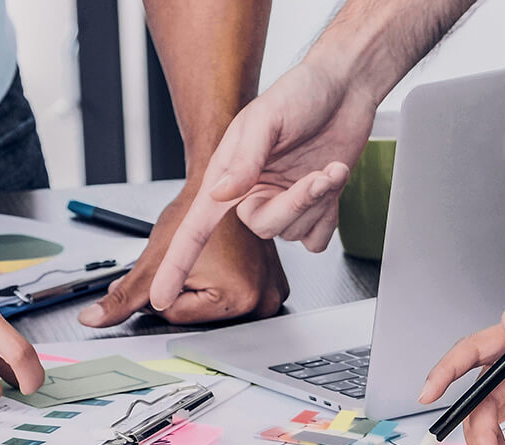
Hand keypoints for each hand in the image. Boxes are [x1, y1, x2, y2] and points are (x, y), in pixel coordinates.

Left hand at [80, 187, 289, 326]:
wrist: (220, 180)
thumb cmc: (196, 210)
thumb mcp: (154, 260)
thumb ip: (123, 296)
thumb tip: (93, 319)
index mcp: (240, 299)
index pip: (178, 316)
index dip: (161, 290)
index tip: (171, 265)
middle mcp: (263, 301)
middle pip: (199, 316)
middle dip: (183, 292)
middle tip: (192, 261)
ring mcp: (272, 293)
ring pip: (214, 308)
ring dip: (202, 288)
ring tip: (209, 259)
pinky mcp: (274, 284)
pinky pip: (234, 295)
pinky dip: (221, 283)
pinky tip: (222, 262)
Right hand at [149, 61, 373, 311]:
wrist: (344, 88)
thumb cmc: (300, 93)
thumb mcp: (263, 119)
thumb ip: (242, 160)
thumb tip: (221, 194)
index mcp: (228, 175)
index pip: (194, 228)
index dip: (176, 264)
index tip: (160, 296)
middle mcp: (252, 193)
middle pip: (262, 227)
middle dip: (295, 203)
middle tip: (316, 176)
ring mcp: (282, 203)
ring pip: (292, 233)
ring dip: (317, 201)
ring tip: (328, 168)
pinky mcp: (312, 209)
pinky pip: (315, 239)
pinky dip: (329, 214)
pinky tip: (331, 181)